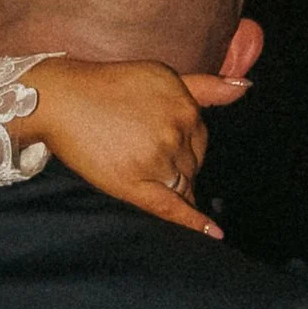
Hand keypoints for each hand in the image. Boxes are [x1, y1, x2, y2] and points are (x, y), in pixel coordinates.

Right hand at [19, 55, 245, 236]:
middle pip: (193, 163)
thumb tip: (246, 86)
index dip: (183, 145)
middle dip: (178, 163)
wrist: (61, 98)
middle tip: (143, 153)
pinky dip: (193, 221)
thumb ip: (206, 85)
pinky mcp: (134, 183)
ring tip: (144, 174)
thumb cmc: (109, 85)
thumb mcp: (162, 75)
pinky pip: (171, 207)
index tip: (160, 142)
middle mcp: (175, 132)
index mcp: (184, 105)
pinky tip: (213, 233)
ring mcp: (156, 160)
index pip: (200, 139)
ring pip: (183, 184)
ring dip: (172, 184)